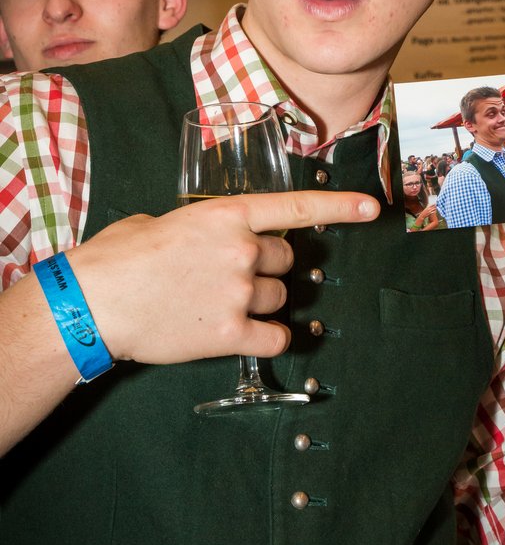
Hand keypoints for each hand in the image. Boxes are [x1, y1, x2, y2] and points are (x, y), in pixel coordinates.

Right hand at [64, 191, 379, 364]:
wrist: (92, 303)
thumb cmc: (118, 258)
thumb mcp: (162, 222)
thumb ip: (203, 227)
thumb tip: (214, 241)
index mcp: (226, 215)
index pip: (296, 208)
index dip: (339, 207)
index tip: (372, 208)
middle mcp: (242, 251)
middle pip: (287, 261)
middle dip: (267, 268)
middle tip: (230, 276)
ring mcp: (239, 293)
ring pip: (279, 298)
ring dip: (260, 302)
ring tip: (217, 304)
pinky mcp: (230, 335)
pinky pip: (274, 337)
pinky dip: (266, 337)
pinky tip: (241, 334)